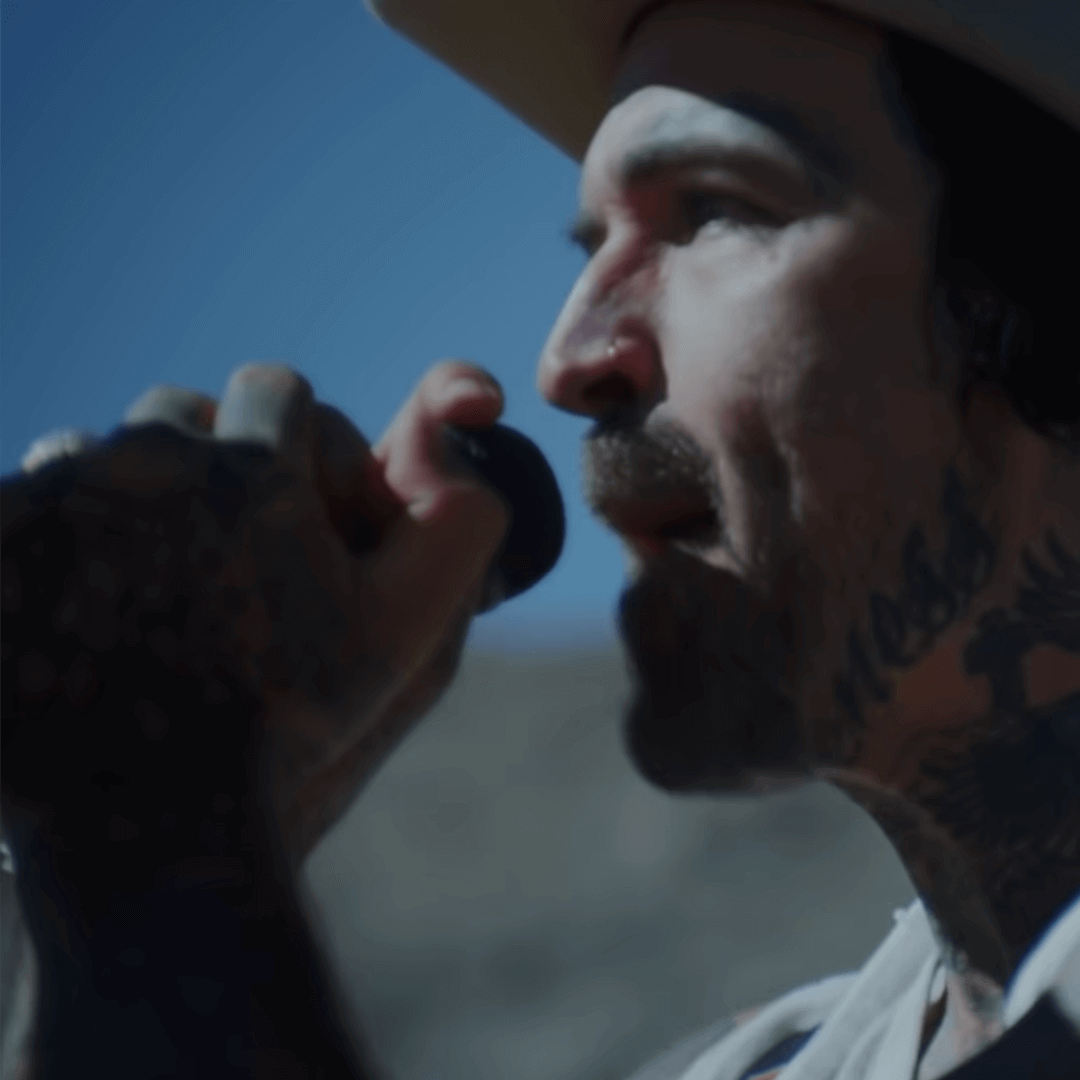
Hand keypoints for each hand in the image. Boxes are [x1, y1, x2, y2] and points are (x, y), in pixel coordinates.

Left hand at [1, 361, 508, 921]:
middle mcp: (146, 463)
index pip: (276, 392)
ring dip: (135, 495)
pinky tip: (88, 603)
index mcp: (255, 472)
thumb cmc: (287, 727)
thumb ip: (458, 524)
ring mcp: (54, 498)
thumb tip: (445, 430)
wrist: (146, 825)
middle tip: (228, 550)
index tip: (297, 506)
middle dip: (214, 463)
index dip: (297, 445)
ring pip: (103, 451)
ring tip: (158, 581)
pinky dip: (60, 533)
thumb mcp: (407, 634)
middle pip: (183, 413)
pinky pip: (29, 496)